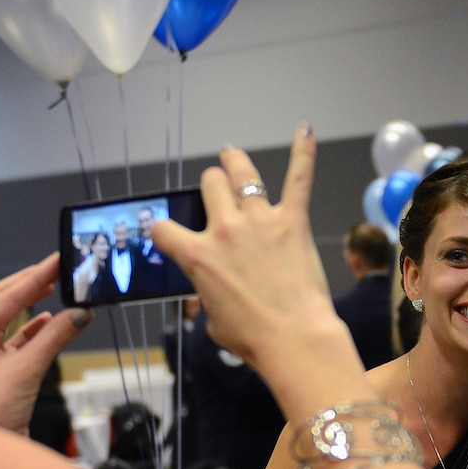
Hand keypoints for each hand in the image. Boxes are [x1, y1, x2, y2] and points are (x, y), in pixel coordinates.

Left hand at [0, 256, 89, 431]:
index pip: (7, 296)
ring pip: (13, 319)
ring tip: (58, 286)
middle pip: (5, 301)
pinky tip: (51, 319)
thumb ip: (55, 338)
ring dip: (35, 303)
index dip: (35, 277)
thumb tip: (81, 312)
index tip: (57, 260)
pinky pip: (19, 339)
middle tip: (59, 266)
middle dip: (32, 283)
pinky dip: (36, 328)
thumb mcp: (26, 370)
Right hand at [148, 130, 360, 412]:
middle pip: (209, 186)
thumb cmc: (253, 337)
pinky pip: (298, 179)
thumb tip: (209, 297)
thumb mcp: (214, 322)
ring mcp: (260, 221)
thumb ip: (206, 299)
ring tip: (232, 157)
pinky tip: (305, 130)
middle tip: (215, 193)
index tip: (167, 232)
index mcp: (198, 256)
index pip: (163, 229)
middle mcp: (225, 230)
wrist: (293, 338)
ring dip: (235, 163)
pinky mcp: (292, 221)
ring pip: (242, 173)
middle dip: (210, 188)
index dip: (162, 230)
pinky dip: (303, 153)